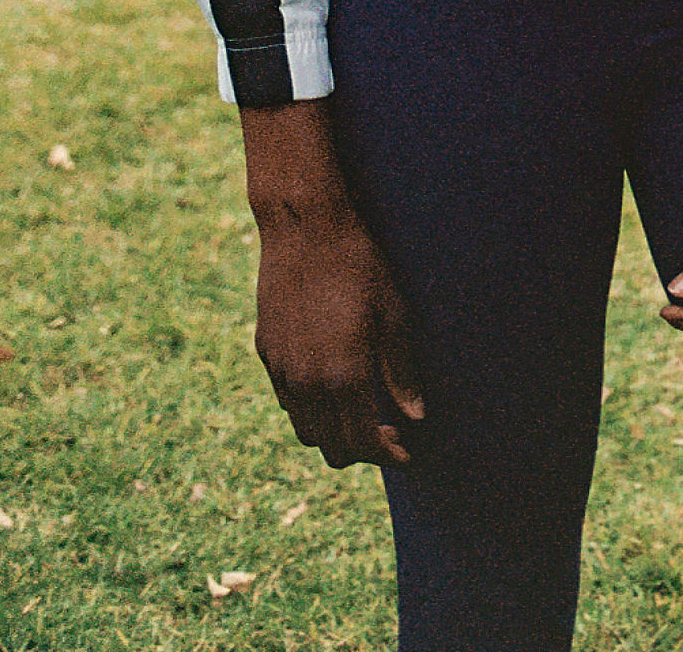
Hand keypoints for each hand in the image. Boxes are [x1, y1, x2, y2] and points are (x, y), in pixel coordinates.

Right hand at [241, 100, 422, 469]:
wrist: (304, 226)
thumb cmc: (358, 263)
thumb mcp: (393, 313)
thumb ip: (402, 371)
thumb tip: (416, 415)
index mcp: (344, 375)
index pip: (363, 443)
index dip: (387, 455)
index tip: (405, 452)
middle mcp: (307, 382)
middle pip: (331, 448)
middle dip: (362, 452)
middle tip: (388, 433)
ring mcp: (282, 369)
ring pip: (305, 430)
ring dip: (333, 434)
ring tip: (360, 414)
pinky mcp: (266, 352)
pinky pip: (287, 400)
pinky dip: (310, 409)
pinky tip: (331, 387)